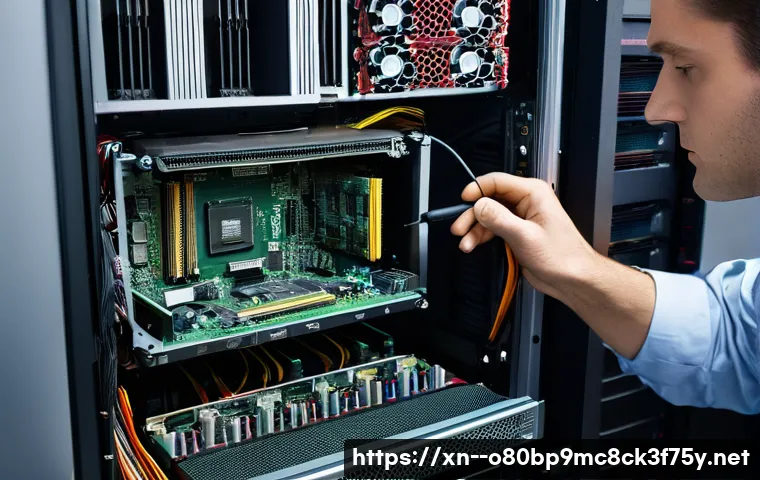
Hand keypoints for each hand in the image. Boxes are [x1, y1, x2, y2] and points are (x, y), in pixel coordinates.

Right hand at [450, 173, 601, 299]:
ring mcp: (521, 217)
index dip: (477, 189)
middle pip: (489, 199)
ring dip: (475, 229)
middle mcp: (527, 202)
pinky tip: (473, 244)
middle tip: (459, 228)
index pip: (497, 181)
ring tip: (466, 242)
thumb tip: (478, 205)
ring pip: (488, 215)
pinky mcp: (517, 231)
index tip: (463, 201)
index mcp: (533, 193)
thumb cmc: (563, 257)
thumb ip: (499, 219)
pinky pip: (494, 228)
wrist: (573, 279)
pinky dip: (482, 236)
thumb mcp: (525, 236)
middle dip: (472, 214)